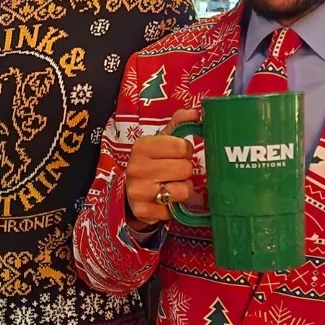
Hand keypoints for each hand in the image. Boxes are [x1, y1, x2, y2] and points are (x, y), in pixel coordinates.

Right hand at [125, 109, 198, 227]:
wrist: (129, 190)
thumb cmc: (152, 162)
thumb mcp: (161, 141)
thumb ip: (178, 124)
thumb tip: (195, 113)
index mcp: (142, 146)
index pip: (183, 147)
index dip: (185, 152)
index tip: (176, 155)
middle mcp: (137, 168)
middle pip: (185, 168)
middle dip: (184, 171)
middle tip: (174, 172)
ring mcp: (138, 191)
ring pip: (183, 190)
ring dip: (182, 189)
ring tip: (171, 186)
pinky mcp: (142, 211)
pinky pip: (173, 210)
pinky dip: (172, 207)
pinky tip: (163, 200)